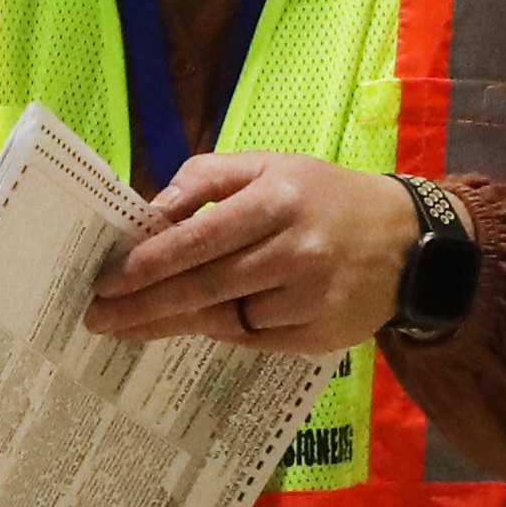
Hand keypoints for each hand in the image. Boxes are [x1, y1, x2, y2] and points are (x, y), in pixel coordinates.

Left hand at [86, 152, 418, 353]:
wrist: (408, 242)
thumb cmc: (324, 198)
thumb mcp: (271, 166)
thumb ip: (208, 177)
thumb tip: (152, 209)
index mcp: (277, 200)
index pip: (199, 238)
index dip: (148, 264)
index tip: (106, 281)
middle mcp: (295, 251)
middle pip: (204, 286)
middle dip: (143, 306)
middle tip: (97, 318)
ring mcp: (309, 299)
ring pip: (225, 319)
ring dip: (178, 322)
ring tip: (133, 326)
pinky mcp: (318, 336)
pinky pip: (254, 340)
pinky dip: (227, 331)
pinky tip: (205, 323)